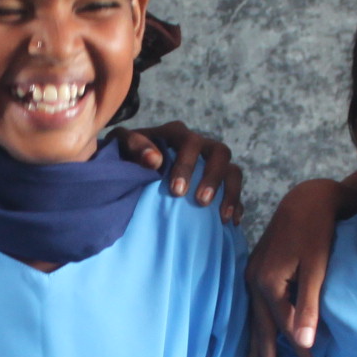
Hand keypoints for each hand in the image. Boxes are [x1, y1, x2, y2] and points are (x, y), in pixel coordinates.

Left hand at [118, 121, 241, 221]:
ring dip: (230, 192)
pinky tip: (230, 222)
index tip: (177, 191)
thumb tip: (155, 160)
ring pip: (233, 170)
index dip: (187, 165)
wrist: (128, 167)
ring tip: (222, 217)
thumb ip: (133, 145)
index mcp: (177, 134)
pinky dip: (236, 204)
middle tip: (201, 202)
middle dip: (213, 178)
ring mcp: (211, 162)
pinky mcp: (219, 181)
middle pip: (220, 153)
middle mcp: (200, 144)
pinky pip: (235, 190)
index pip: (190, 143)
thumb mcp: (121, 145)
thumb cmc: (125, 155)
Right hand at [244, 178, 347, 356]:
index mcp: (267, 282)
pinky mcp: (256, 269)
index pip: (283, 324)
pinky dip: (255, 324)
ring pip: (253, 317)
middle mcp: (253, 280)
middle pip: (260, 326)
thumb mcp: (317, 269)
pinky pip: (253, 305)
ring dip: (254, 345)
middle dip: (263, 356)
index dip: (297, 347)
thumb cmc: (317, 231)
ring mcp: (251, 274)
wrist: (307, 198)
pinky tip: (255, 334)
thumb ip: (308, 307)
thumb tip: (304, 344)